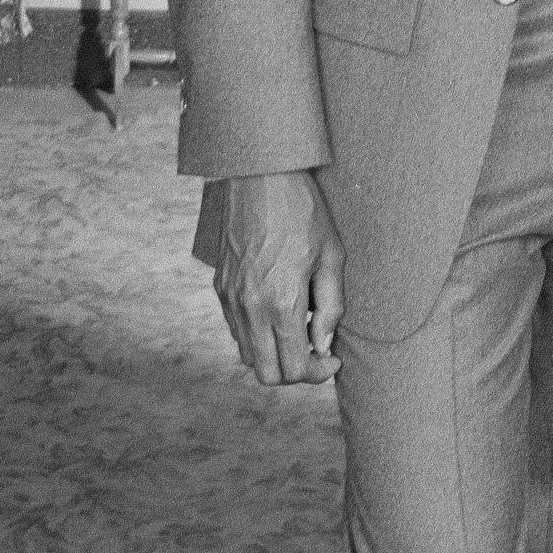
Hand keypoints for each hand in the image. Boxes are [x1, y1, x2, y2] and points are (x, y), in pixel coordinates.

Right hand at [214, 170, 344, 385]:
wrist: (260, 179)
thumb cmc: (304, 213)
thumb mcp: (332, 257)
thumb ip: (331, 307)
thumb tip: (324, 344)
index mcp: (282, 303)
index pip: (294, 367)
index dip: (317, 374)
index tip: (332, 361)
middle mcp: (250, 308)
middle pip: (267, 373)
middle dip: (295, 373)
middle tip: (317, 354)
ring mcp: (230, 300)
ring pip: (248, 356)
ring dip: (274, 355)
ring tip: (300, 331)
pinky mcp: (220, 288)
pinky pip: (236, 331)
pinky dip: (257, 336)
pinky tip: (278, 315)